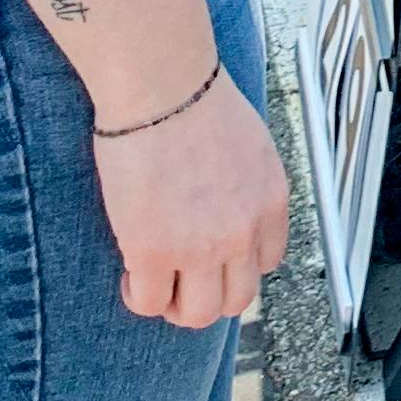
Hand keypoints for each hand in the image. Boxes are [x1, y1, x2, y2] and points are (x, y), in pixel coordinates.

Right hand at [95, 71, 290, 329]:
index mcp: (270, 202)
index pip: (267, 262)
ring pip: (197, 313)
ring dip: (174, 305)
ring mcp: (201, 247)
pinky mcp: (154, 251)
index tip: (211, 257)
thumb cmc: (197, 100)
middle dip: (206, 295)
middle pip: (236, 299)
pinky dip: (138, 296)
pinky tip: (130, 272)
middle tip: (179, 279)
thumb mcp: (248, 146)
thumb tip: (224, 206)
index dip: (235, 265)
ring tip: (154, 281)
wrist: (164, 87)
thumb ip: (244, 186)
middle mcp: (244, 231)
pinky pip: (149, 302)